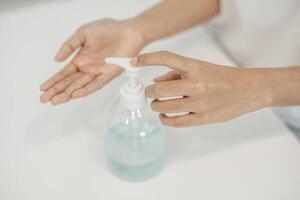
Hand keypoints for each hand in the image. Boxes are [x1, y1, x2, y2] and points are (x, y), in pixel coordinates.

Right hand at [40, 19, 144, 104]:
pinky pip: (96, 84)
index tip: (43, 88)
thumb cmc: (108, 30)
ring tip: (56, 100)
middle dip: (57, 91)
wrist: (128, 31)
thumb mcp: (83, 33)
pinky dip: (86, 89)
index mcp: (81, 59)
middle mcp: (88, 68)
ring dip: (68, 93)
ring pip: (80, 85)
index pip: (64, 73)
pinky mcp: (109, 74)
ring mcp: (98, 72)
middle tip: (45, 99)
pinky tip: (76, 94)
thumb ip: (69, 46)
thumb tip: (56, 59)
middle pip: (70, 82)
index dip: (54, 81)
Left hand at [131, 51, 272, 126]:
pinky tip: (164, 116)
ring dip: (155, 105)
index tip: (134, 62)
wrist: (249, 90)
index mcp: (195, 67)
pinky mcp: (203, 118)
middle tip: (149, 93)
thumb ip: (177, 72)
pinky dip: (164, 120)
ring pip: (163, 107)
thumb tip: (156, 80)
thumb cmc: (224, 77)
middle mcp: (196, 84)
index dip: (146, 58)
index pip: (165, 58)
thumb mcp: (201, 67)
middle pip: (158, 89)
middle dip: (149, 92)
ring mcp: (199, 103)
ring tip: (158, 104)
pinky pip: (175, 122)